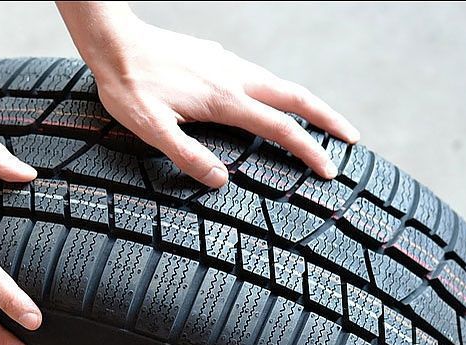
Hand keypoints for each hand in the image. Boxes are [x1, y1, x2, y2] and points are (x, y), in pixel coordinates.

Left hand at [72, 13, 359, 187]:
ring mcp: (227, 64)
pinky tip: (271, 102)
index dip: (309, 150)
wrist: (113, 42)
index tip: (330, 170)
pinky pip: (259, 76)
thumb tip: (222, 181)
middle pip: (295, 96)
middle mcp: (234, 77)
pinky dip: (279, 93)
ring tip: (321, 123)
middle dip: (328, 118)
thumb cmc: (128, 87)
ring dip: (306, 104)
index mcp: (224, 100)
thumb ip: (187, 155)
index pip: (280, 128)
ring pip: (279, 83)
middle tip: (352, 139)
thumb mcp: (150, 128)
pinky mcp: (216, 58)